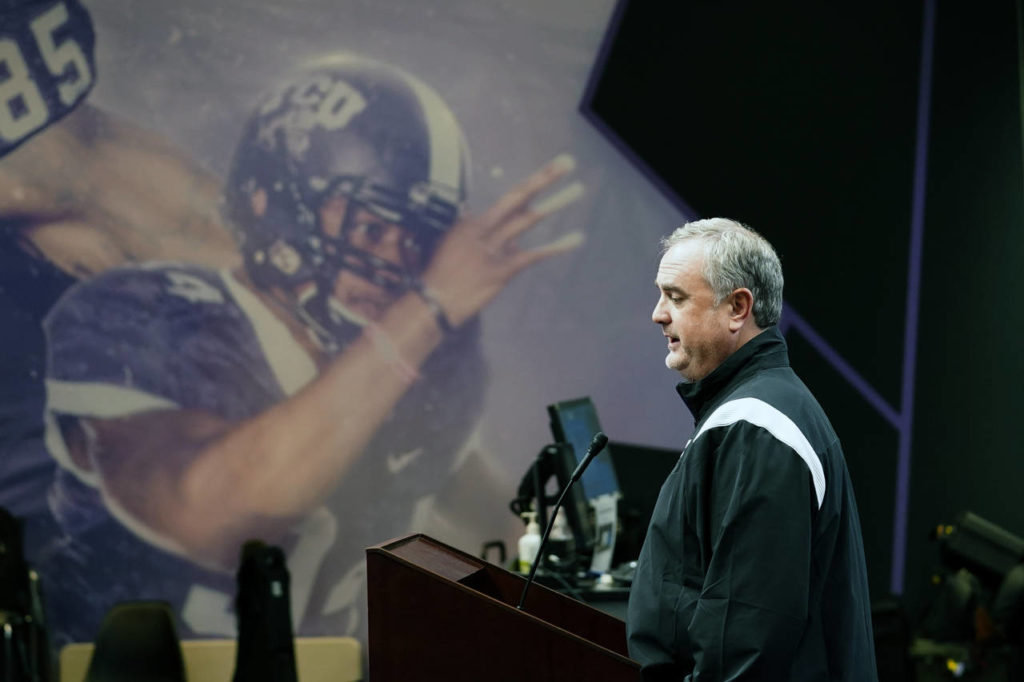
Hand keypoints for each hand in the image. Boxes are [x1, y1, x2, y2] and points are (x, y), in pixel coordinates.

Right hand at [420, 153, 584, 326]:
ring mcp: (495, 248)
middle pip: (518, 197)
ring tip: (578, 188)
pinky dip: (557, 246)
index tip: (549, 172)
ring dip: (555, 203)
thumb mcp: (448, 245)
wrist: (433, 303)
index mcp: (472, 222)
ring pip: (529, 219)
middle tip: (566, 162)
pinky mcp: (504, 269)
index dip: (530, 185)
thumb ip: (467, 230)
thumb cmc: (438, 277)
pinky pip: (535, 254)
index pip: (507, 200)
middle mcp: (484, 229)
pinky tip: (577, 238)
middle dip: (543, 178)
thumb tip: (471, 214)